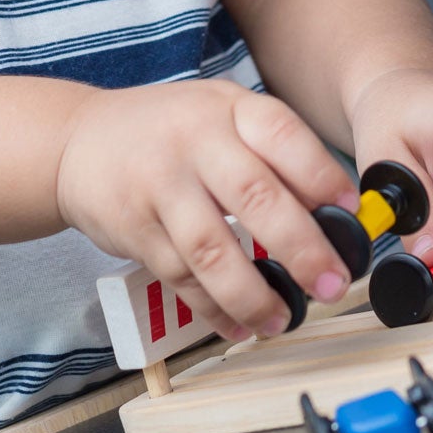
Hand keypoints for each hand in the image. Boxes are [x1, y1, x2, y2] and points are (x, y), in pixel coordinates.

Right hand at [55, 80, 357, 339]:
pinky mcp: (134, 230)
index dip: (322, 177)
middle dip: (302, 248)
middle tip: (332, 283)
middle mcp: (195, 143)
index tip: (353, 214)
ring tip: (284, 318)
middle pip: (255, 198)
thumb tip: (333, 206)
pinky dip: (212, 308)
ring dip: (254, 293)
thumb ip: (270, 147)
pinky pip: (180, 277)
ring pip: (213, 249)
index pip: (284, 137)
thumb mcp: (221, 112)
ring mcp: (161, 187)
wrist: (78, 140)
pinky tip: (238, 324)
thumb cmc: (170, 129)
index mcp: (228, 108)